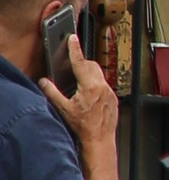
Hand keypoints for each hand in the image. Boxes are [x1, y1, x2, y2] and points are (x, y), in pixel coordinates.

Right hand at [38, 36, 118, 171]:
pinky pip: (105, 85)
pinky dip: (96, 85)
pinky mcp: (114, 98)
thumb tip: (44, 82)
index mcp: (90, 87)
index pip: (80, 62)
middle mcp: (102, 87)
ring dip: (89, 74)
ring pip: (99, 75)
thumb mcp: (64, 109)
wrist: (100, 140)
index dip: (75, 49)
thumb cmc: (83, 127)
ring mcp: (110, 93)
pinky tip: (89, 96)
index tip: (73, 38)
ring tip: (80, 85)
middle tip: (73, 67)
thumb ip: (52, 92)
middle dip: (82, 63)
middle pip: (92, 66)